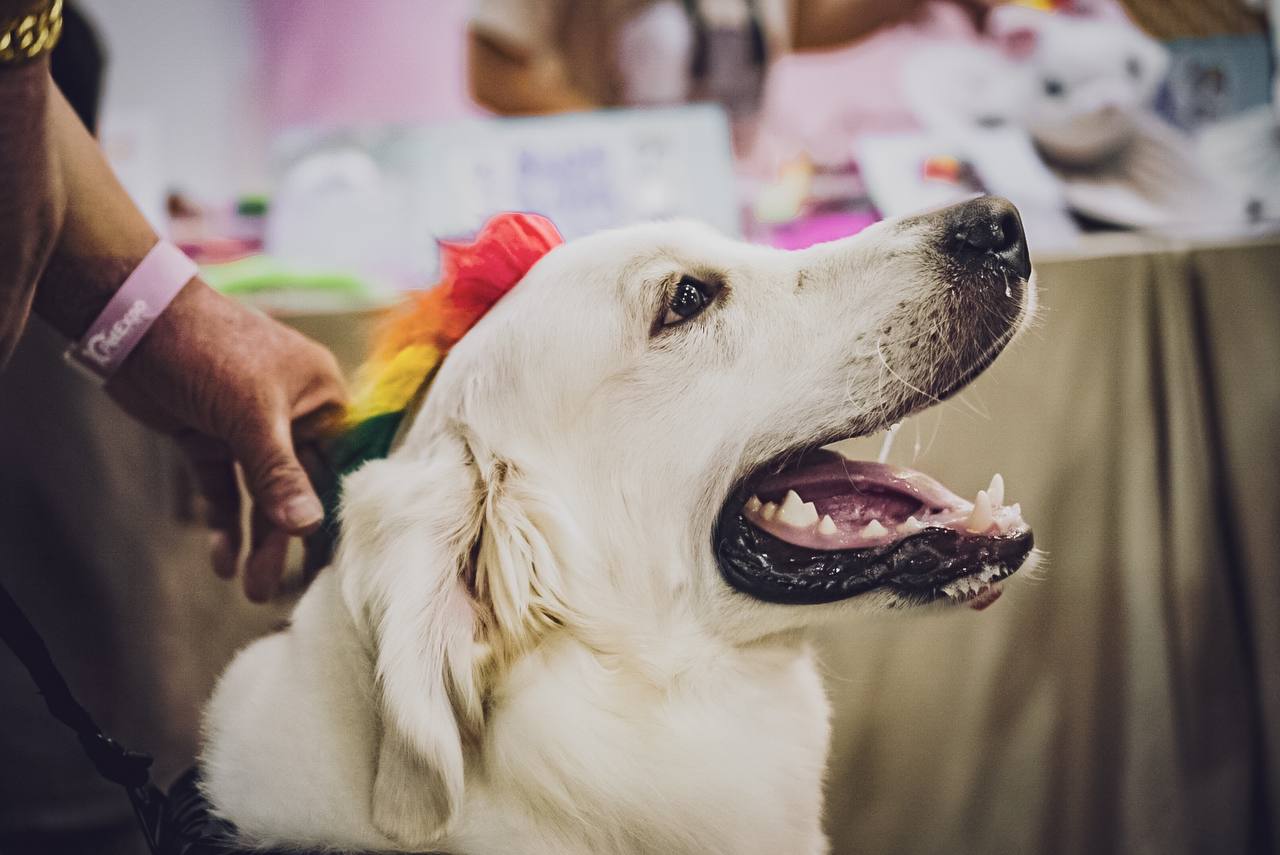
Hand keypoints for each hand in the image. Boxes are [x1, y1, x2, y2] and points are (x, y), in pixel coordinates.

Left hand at [108, 279, 347, 600]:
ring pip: (261, 493)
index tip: (332, 566)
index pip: (339, 465)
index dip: (335, 514)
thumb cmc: (210, 349)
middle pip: (299, 487)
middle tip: (271, 588)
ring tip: (247, 587)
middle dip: (283, 539)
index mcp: (322, 398)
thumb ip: (279, 474)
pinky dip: (223, 521)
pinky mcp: (211, 437)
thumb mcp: (250, 415)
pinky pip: (225, 487)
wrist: (133, 318)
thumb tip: (308, 528)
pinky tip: (220, 558)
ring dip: (254, 538)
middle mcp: (295, 414)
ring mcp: (250, 428)